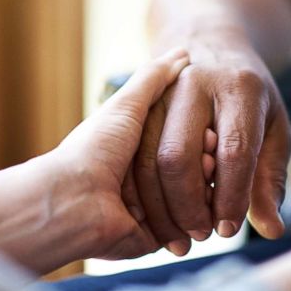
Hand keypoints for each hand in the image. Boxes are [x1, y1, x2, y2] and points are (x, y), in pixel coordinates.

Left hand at [44, 48, 193, 259]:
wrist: (75, 200)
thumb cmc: (97, 149)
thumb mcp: (127, 105)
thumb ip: (154, 79)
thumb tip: (182, 53)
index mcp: (136, 149)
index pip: (182, 140)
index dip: (202, 135)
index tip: (214, 127)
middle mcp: (142, 180)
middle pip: (191, 171)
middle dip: (207, 161)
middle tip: (215, 150)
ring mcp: (148, 211)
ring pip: (193, 200)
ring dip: (206, 188)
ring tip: (212, 171)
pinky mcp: (151, 238)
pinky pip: (184, 231)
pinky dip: (198, 217)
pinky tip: (208, 205)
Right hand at [127, 30, 290, 255]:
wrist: (211, 43)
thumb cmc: (251, 97)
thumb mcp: (274, 130)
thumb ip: (271, 180)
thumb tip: (272, 230)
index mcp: (239, 88)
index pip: (233, 150)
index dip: (230, 196)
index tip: (228, 229)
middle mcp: (195, 83)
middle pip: (177, 155)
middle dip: (187, 205)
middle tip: (201, 235)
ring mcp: (158, 90)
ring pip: (146, 157)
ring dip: (160, 206)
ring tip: (179, 234)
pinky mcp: (136, 101)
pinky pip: (128, 155)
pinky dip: (140, 192)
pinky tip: (157, 215)